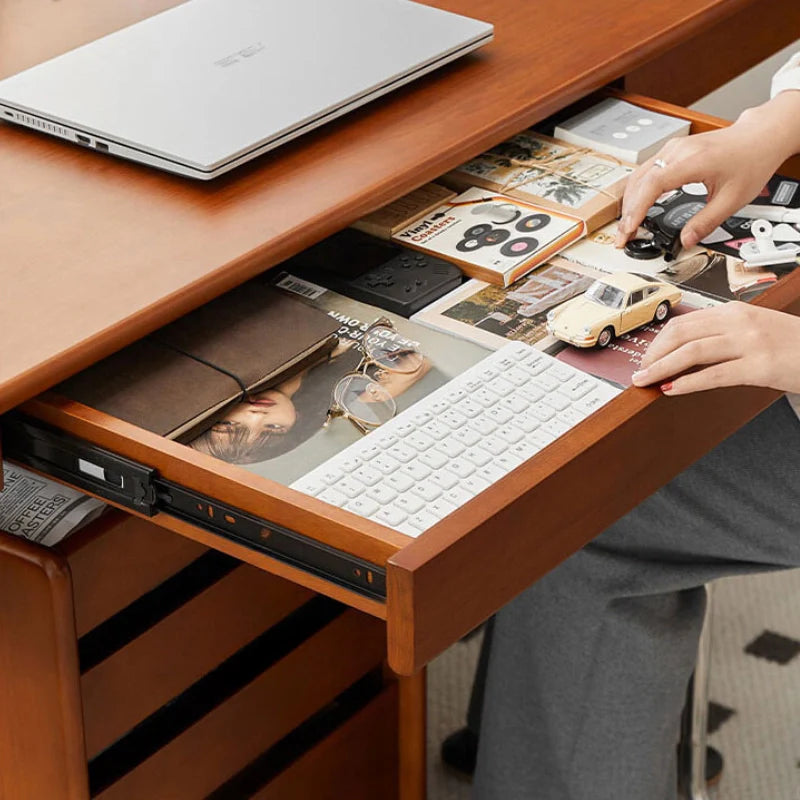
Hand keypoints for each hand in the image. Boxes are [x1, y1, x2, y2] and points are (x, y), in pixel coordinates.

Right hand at [615, 92, 799, 249]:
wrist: (759, 137)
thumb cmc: (750, 159)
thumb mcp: (733, 199)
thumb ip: (707, 222)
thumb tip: (686, 240)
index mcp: (693, 161)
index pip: (653, 185)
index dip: (637, 209)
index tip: (630, 229)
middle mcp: (678, 151)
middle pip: (639, 182)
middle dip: (628, 212)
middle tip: (623, 237)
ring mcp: (672, 149)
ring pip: (638, 176)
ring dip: (629, 202)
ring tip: (627, 226)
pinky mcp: (671, 152)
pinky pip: (645, 171)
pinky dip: (637, 192)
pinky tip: (636, 207)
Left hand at [631, 302, 799, 395]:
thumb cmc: (793, 344)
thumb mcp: (755, 329)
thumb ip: (724, 333)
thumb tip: (687, 348)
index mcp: (735, 312)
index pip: (684, 322)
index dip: (658, 341)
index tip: (646, 356)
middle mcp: (740, 323)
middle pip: (681, 334)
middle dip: (653, 354)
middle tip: (640, 371)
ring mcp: (750, 343)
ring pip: (692, 352)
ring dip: (661, 367)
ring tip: (645, 381)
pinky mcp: (760, 366)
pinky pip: (714, 374)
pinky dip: (687, 382)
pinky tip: (672, 389)